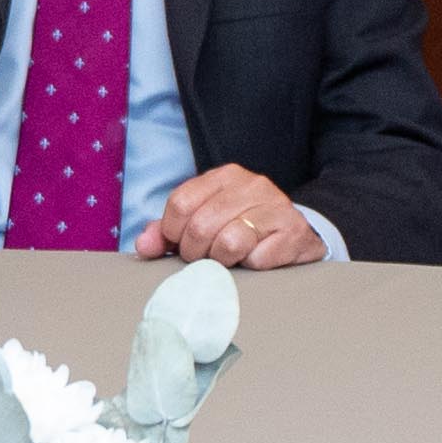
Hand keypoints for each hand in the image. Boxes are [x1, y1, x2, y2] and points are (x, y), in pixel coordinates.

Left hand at [136, 165, 329, 270]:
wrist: (297, 233)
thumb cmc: (244, 227)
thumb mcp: (205, 219)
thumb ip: (169, 231)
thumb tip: (143, 245)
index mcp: (225, 176)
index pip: (180, 203)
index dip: (173, 232)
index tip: (180, 244)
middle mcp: (252, 185)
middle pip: (201, 226)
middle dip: (195, 252)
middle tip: (204, 258)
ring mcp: (275, 206)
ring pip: (229, 242)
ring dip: (222, 261)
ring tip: (228, 259)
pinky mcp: (293, 232)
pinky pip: (257, 258)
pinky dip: (250, 266)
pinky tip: (255, 259)